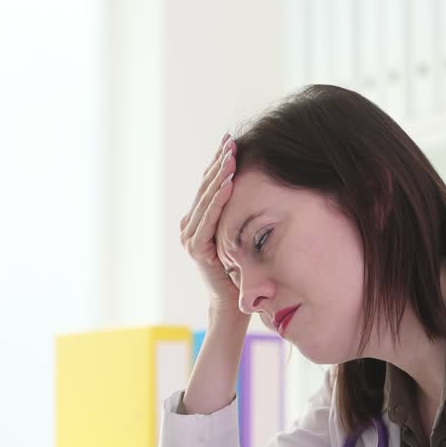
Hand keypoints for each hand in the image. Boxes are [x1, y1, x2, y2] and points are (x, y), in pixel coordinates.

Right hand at [180, 133, 242, 313]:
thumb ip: (238, 215)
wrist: (233, 305)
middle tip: (230, 142)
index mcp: (197, 221)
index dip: (217, 162)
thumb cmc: (241, 271)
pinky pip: (209, 219)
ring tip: (230, 157)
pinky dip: (218, 200)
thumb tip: (255, 188)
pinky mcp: (197, 248)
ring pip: (206, 200)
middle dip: (218, 164)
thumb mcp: (239, 235)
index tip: (229, 141)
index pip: (208, 185)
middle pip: (205, 188)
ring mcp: (190, 237)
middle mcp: (189, 227)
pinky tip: (228, 183)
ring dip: (219, 176)